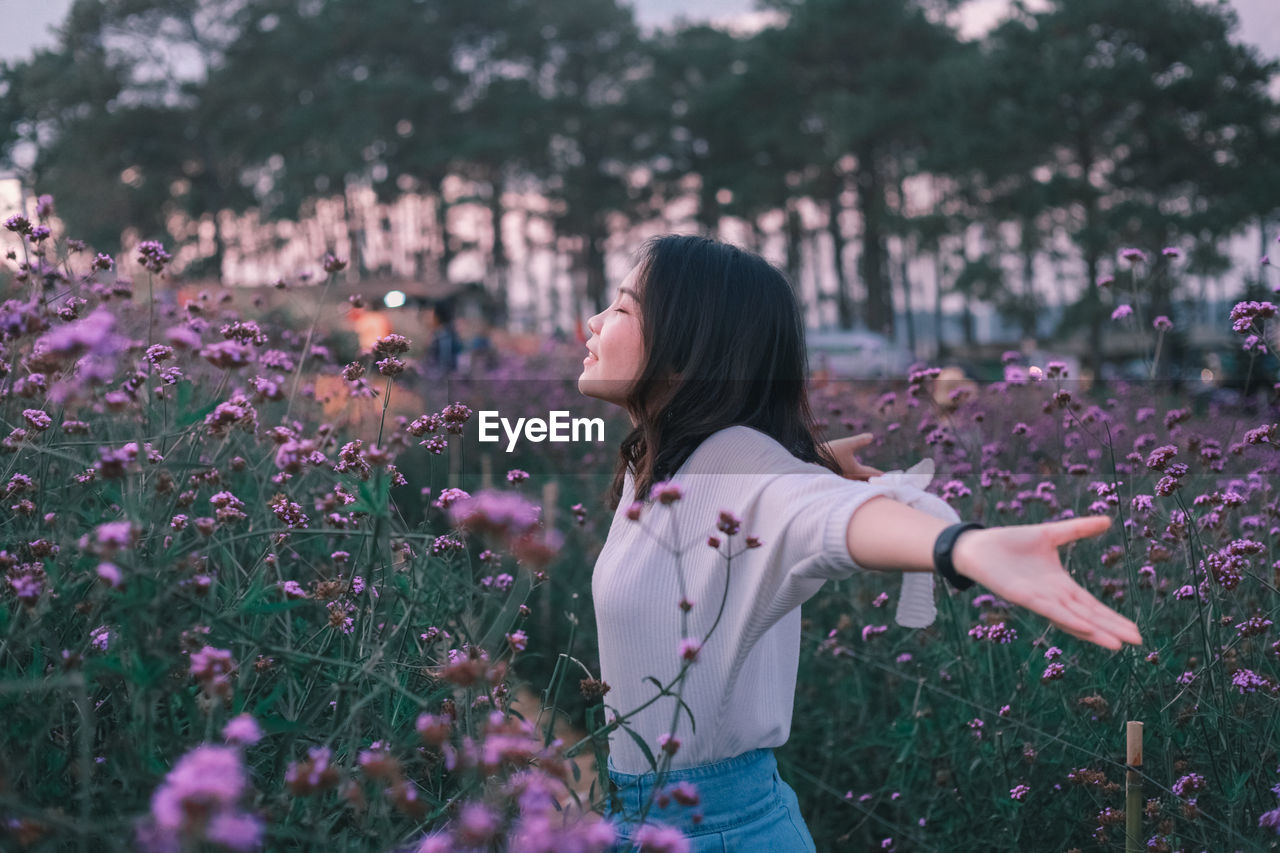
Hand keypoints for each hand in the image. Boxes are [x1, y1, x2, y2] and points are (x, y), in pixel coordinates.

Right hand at [827, 433, 884, 480]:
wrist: (810, 462)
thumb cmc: (829, 453)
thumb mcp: (846, 444)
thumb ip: (860, 441)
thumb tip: (872, 436)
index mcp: (856, 471)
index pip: (872, 474)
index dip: (880, 474)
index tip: (887, 477)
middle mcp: (851, 479)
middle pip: (866, 481)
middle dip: (873, 480)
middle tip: (881, 480)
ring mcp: (843, 481)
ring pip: (857, 483)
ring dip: (863, 482)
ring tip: (868, 480)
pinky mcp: (835, 480)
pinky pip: (848, 483)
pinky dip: (853, 481)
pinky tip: (851, 478)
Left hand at [951, 515, 1142, 650]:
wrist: (977, 545)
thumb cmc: (1011, 543)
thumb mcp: (1051, 534)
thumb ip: (1077, 529)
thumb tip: (1107, 520)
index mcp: (1060, 585)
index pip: (1092, 606)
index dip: (1113, 618)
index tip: (1136, 630)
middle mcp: (1052, 597)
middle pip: (1088, 616)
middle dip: (1112, 629)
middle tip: (1138, 642)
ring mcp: (1039, 599)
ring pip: (1072, 619)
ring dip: (1094, 631)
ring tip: (1117, 645)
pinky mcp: (1023, 597)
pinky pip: (1049, 610)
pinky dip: (1068, 619)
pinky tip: (1086, 628)